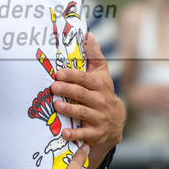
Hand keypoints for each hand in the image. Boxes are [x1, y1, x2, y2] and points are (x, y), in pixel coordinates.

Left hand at [53, 33, 123, 148]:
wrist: (115, 122)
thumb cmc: (103, 92)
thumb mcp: (102, 74)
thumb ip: (94, 55)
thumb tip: (88, 34)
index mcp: (99, 85)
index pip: (84, 78)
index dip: (72, 75)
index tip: (58, 73)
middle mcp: (100, 101)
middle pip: (81, 94)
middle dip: (67, 90)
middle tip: (53, 87)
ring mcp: (98, 117)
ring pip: (82, 112)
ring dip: (68, 109)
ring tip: (56, 105)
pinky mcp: (95, 133)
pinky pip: (84, 133)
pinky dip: (74, 134)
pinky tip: (63, 133)